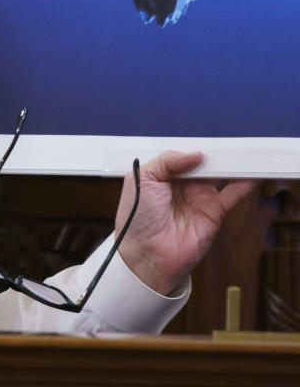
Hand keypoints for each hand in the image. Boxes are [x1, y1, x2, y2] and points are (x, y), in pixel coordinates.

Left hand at [115, 151, 256, 294]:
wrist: (147, 254)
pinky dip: (245, 183)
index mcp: (163, 173)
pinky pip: (233, 194)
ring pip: (221, 175)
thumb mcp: (142, 179)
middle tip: (231, 140)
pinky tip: (253, 173)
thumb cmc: (136, 218)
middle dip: (217, 152)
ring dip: (233, 165)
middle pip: (205, 162)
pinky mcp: (214, 212)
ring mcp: (200, 197)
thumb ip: (166, 161)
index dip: (195, 145)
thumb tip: (196, 154)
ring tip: (246, 152)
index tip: (208, 135)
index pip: (183, 154)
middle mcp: (183, 184)